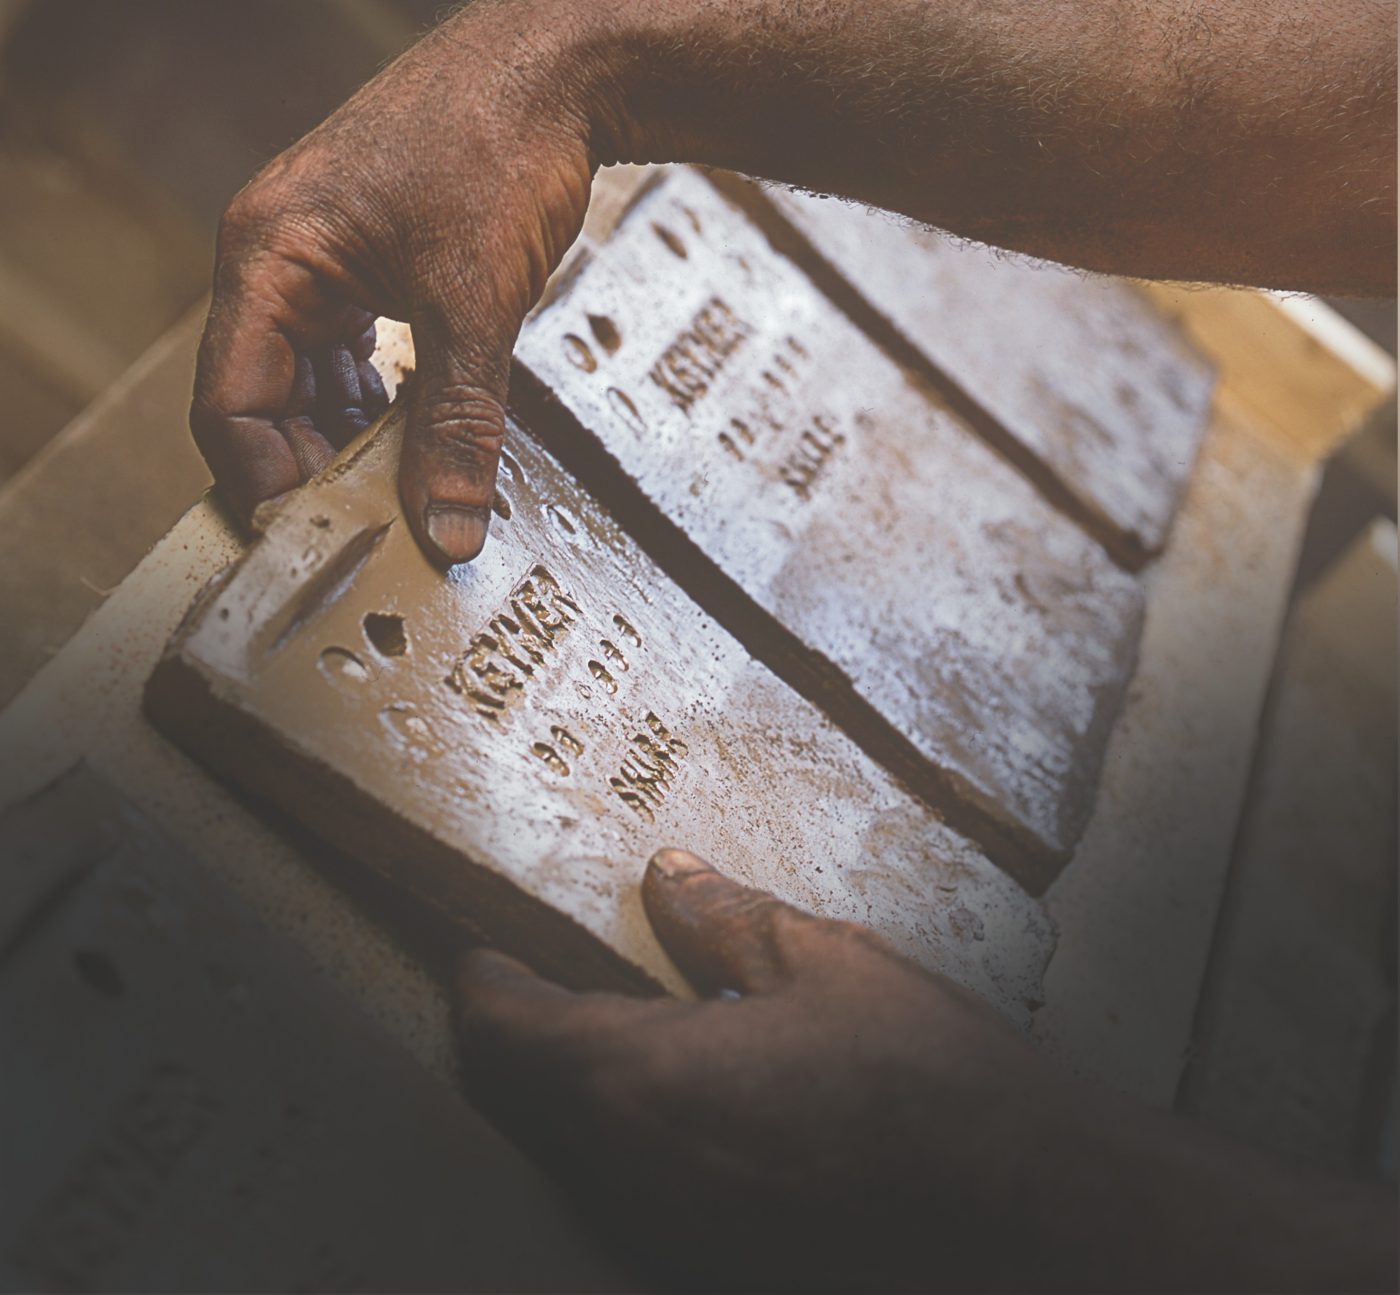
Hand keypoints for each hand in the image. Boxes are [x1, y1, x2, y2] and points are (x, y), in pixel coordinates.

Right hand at [191, 1, 617, 563]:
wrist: (554, 70)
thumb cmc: (498, 145)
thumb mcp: (476, 305)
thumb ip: (458, 426)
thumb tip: (448, 530)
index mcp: (268, 257)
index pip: (229, 405)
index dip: (269, 483)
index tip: (323, 541)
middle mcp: (278, 262)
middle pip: (263, 404)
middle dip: (314, 473)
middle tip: (371, 534)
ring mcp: (320, 265)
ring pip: (307, 389)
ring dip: (349, 448)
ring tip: (400, 502)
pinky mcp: (364, 271)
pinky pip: (348, 362)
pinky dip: (378, 412)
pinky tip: (415, 448)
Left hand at [455, 849, 1081, 1291]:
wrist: (1025, 1211)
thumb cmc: (926, 1079)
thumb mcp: (823, 963)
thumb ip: (725, 917)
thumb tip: (667, 875)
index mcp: (641, 1080)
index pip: (506, 1032)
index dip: (481, 984)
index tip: (480, 951)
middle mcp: (631, 1169)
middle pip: (522, 1095)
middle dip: (518, 1034)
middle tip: (542, 976)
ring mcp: (669, 1227)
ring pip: (570, 1146)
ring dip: (569, 1084)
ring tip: (611, 1023)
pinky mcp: (711, 1258)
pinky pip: (629, 1185)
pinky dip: (623, 1132)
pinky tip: (684, 1093)